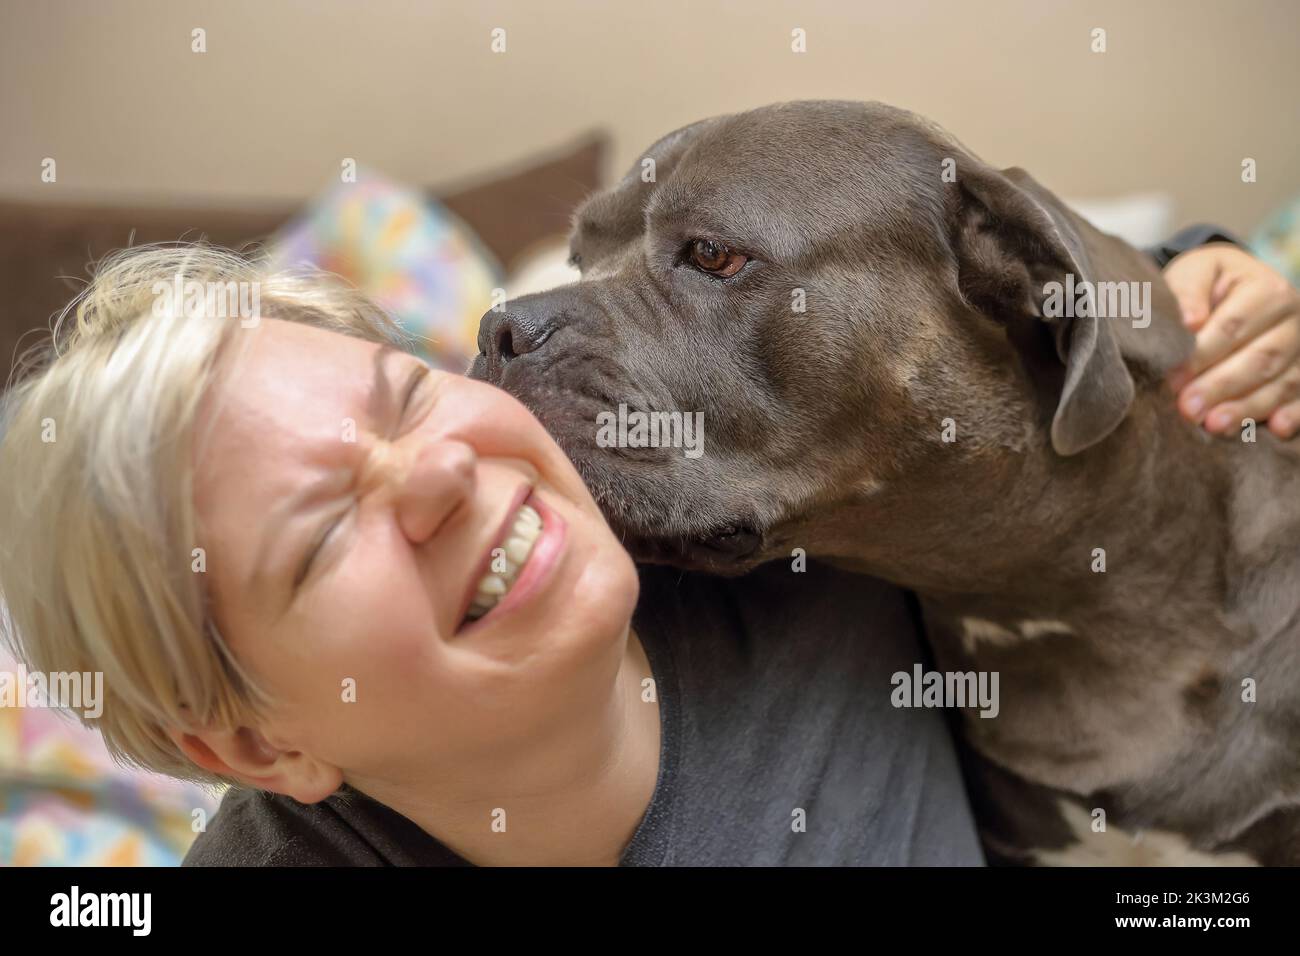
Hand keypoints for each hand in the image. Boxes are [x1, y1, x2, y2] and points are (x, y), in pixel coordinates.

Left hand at [1163, 243, 1299, 438]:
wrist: (1233, 291)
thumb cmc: (1208, 284)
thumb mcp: (1194, 273)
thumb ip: (1187, 292)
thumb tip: (1189, 322)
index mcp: (1267, 290)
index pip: (1234, 326)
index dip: (1203, 354)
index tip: (1173, 378)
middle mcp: (1294, 320)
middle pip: (1260, 358)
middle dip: (1222, 386)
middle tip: (1187, 409)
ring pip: (1282, 383)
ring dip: (1248, 408)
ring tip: (1214, 426)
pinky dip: (1294, 416)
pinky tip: (1276, 429)